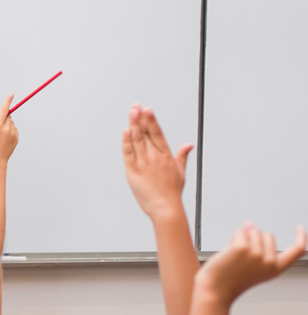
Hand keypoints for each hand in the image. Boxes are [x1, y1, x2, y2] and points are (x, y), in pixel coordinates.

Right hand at [0, 95, 18, 164]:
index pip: (4, 110)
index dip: (7, 101)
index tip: (11, 94)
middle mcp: (6, 127)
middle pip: (7, 116)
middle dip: (3, 118)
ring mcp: (12, 132)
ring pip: (11, 123)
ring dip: (6, 125)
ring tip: (0, 137)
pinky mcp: (16, 137)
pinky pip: (14, 130)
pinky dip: (10, 132)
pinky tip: (4, 140)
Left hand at [122, 104, 193, 219]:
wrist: (166, 208)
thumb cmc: (172, 192)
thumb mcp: (181, 172)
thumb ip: (182, 156)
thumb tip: (189, 146)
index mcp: (166, 156)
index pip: (158, 134)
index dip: (152, 121)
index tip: (147, 110)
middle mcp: (155, 157)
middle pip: (147, 134)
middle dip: (141, 119)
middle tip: (136, 106)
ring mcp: (144, 163)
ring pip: (138, 140)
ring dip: (134, 125)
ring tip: (131, 113)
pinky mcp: (134, 172)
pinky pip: (129, 153)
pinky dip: (127, 142)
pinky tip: (126, 131)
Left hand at [196, 223, 305, 304]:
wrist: (215, 290)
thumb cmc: (230, 282)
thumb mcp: (252, 268)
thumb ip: (258, 248)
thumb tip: (251, 224)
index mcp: (275, 268)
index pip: (297, 250)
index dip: (301, 237)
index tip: (299, 228)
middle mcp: (269, 261)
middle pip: (267, 234)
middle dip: (255, 239)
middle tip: (242, 257)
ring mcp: (256, 254)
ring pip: (253, 231)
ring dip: (242, 238)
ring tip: (234, 256)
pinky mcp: (242, 247)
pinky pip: (240, 232)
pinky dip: (233, 238)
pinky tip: (228, 252)